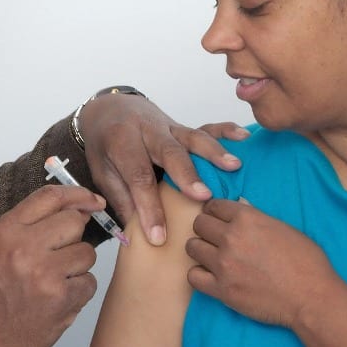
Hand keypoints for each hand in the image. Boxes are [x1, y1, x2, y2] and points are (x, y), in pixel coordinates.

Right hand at [0, 184, 101, 346]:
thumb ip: (31, 224)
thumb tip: (78, 208)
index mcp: (7, 230)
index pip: (51, 197)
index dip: (78, 195)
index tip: (92, 201)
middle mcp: (25, 247)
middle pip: (74, 222)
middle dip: (74, 237)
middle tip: (60, 254)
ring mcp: (45, 274)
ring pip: (87, 253)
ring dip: (77, 266)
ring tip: (54, 280)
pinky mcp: (62, 299)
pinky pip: (90, 282)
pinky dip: (79, 291)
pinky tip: (57, 298)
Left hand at [76, 92, 248, 245]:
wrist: (110, 110)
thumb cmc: (106, 145)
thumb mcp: (102, 172)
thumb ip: (121, 199)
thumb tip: (135, 236)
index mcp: (121, 143)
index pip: (138, 177)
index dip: (149, 208)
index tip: (158, 237)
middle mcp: (147, 131)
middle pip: (169, 152)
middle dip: (186, 175)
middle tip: (203, 196)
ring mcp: (169, 127)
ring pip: (192, 137)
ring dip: (214, 152)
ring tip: (234, 166)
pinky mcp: (183, 127)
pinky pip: (206, 126)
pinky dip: (225, 130)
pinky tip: (243, 137)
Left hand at [184, 198, 337, 327]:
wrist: (312, 297)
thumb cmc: (306, 261)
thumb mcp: (283, 228)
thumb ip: (256, 218)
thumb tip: (239, 208)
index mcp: (247, 218)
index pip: (214, 205)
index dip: (214, 211)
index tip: (217, 218)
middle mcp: (231, 238)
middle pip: (199, 224)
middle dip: (206, 229)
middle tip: (214, 238)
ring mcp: (224, 264)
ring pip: (192, 247)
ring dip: (200, 249)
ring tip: (211, 256)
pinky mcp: (221, 289)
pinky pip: (193, 276)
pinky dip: (199, 274)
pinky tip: (211, 275)